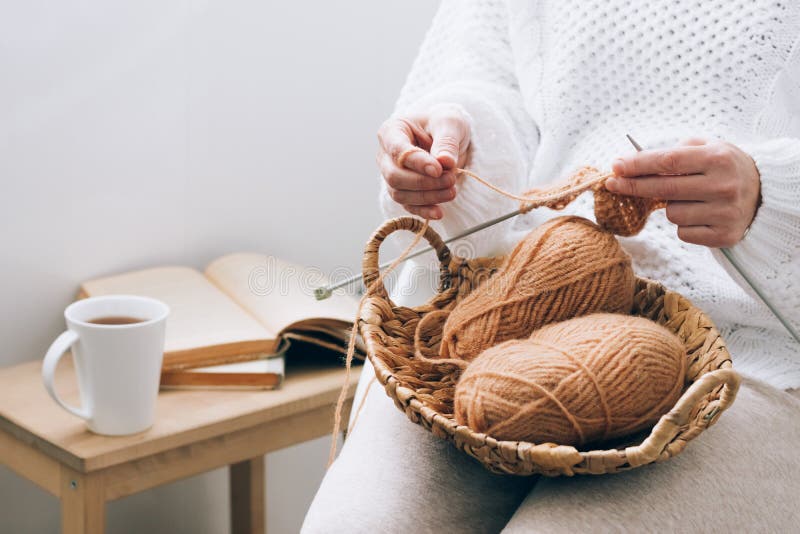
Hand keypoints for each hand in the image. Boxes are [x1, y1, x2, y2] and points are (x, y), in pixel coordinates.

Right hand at [377, 104, 470, 219]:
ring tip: (452, 191)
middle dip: (423, 182)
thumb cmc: (444, 124)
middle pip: (394, 176)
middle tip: (450, 179)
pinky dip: (424, 211)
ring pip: (400, 194)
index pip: (397, 151)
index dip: (417, 162)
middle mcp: (386, 155)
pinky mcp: (403, 191)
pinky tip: (439, 212)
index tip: (439, 169)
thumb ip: (446, 141)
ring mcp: (392, 175)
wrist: (449, 137)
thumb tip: (444, 161)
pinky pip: (408, 205)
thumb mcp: (450, 123)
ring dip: (427, 197)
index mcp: (392, 131)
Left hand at [606, 139, 761, 246]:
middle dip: (633, 186)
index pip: (668, 162)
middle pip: (663, 189)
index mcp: (718, 159)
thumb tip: (634, 162)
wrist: (764, 194)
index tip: (616, 166)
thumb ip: (676, 151)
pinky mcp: (723, 236)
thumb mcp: (709, 147)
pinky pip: (683, 233)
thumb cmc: (725, 168)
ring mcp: (724, 213)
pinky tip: (700, 215)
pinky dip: (684, 225)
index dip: (638, 165)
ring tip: (691, 199)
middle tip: (612, 183)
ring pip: (671, 214)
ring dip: (670, 207)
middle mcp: (723, 186)